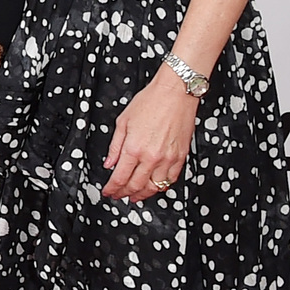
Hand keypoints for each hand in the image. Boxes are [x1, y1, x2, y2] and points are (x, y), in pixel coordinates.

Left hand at [102, 64, 199, 200]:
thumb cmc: (150, 102)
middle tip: (119, 195)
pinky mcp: (181, 156)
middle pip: (136, 185)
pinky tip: (155, 186)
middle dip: (125, 194)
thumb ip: (115, 147)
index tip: (108, 191)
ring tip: (135, 196)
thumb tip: (109, 163)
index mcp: (134, 148)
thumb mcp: (123, 122)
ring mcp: (168, 158)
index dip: (112, 188)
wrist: (176, 93)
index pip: (120, 177)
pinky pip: (171, 179)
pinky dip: (162, 186)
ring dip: (143, 194)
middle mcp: (151, 156)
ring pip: (154, 186)